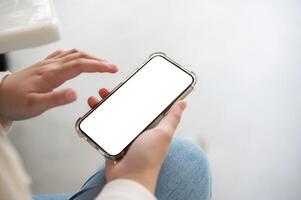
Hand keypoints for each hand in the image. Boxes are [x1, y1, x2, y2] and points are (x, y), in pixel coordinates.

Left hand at [0, 49, 117, 119]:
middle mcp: (51, 66)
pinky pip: (65, 55)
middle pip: (80, 57)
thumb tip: (75, 94)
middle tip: (113, 67)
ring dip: (91, 57)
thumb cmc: (15, 101)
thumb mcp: (34, 105)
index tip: (112, 69)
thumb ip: (55, 99)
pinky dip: (78, 55)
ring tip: (102, 64)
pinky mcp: (45, 65)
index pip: (80, 65)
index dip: (98, 66)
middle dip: (99, 61)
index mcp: (51, 74)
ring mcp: (48, 64)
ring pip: (74, 54)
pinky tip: (80, 59)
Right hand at [88, 88, 186, 192]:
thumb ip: (172, 118)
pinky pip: (103, 129)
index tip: (127, 85)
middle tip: (106, 91)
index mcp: (149, 126)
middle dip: (114, 99)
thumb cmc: (149, 157)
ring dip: (103, 107)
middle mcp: (136, 130)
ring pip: (111, 117)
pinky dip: (96, 121)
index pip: (142, 106)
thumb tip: (183, 103)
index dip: (135, 95)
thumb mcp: (164, 134)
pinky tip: (91, 113)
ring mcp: (123, 137)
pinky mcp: (112, 143)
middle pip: (124, 109)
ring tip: (96, 99)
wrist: (130, 178)